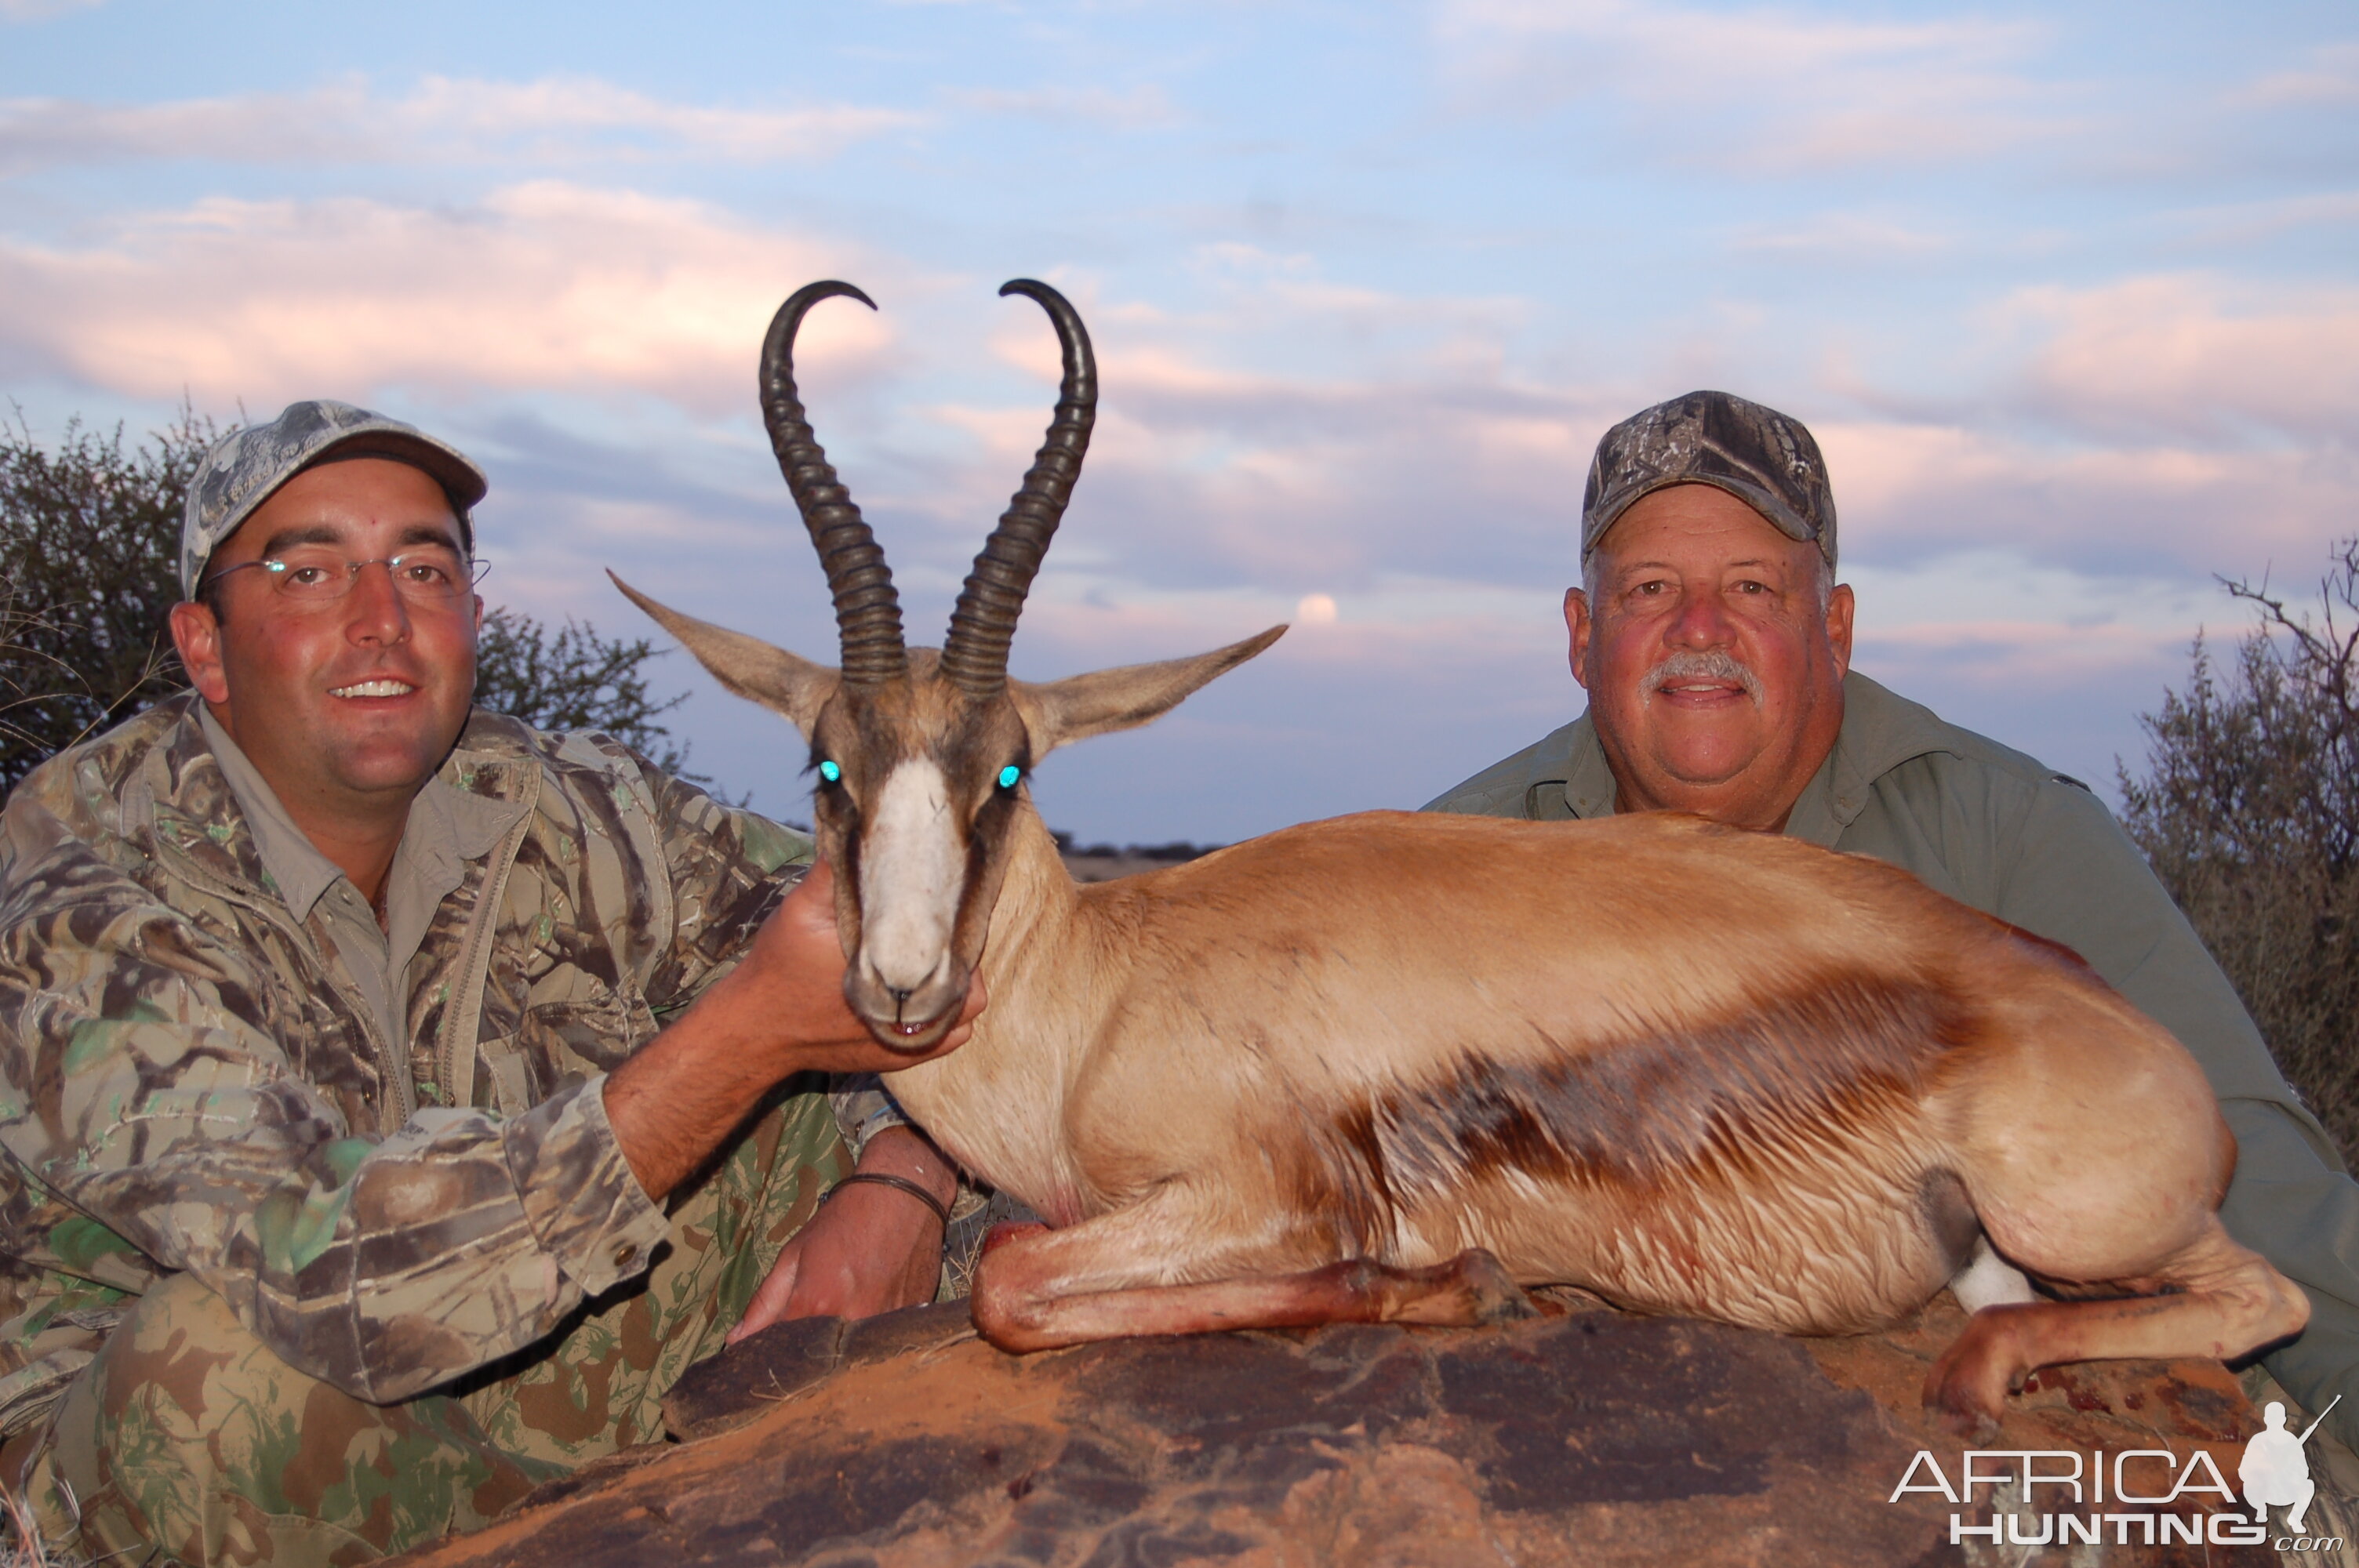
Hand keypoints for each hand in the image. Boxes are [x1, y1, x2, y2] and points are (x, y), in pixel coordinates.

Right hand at [717, 859, 984, 1077]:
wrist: (759, 1030)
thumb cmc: (783, 966)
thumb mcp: (804, 909)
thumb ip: (834, 870)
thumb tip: (856, 820)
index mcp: (900, 966)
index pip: (958, 932)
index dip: (957, 909)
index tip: (946, 892)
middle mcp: (917, 1006)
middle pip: (971, 965)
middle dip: (957, 940)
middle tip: (933, 925)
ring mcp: (916, 1035)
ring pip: (970, 1000)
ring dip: (957, 975)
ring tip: (930, 954)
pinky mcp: (908, 1052)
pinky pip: (956, 1030)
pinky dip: (949, 1009)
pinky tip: (924, 989)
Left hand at [728, 1128, 958, 1342]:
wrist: (902, 1197)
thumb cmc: (843, 1221)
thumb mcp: (794, 1255)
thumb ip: (764, 1303)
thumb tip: (735, 1340)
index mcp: (815, 1305)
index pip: (784, 1353)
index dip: (775, 1354)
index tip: (773, 1349)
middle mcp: (851, 1322)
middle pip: (821, 1360)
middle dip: (809, 1357)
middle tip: (809, 1338)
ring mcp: (885, 1326)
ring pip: (852, 1357)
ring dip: (841, 1352)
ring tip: (841, 1327)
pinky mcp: (909, 1324)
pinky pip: (881, 1347)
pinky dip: (870, 1343)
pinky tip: (869, 1321)